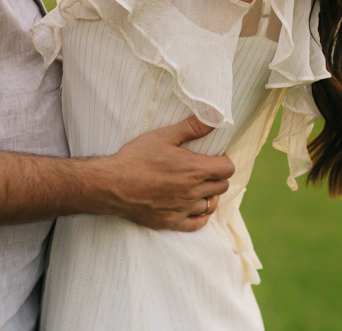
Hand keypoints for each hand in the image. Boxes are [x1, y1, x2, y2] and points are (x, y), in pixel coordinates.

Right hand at [102, 116, 234, 231]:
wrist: (113, 184)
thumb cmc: (137, 157)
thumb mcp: (164, 136)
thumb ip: (192, 127)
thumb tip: (215, 117)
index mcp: (195, 170)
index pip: (228, 169)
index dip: (224, 161)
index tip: (213, 157)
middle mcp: (193, 192)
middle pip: (222, 187)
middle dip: (218, 177)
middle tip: (204, 170)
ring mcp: (183, 209)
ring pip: (211, 205)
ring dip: (209, 195)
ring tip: (198, 186)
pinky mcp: (171, 222)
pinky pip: (197, 224)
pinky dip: (201, 216)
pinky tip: (194, 208)